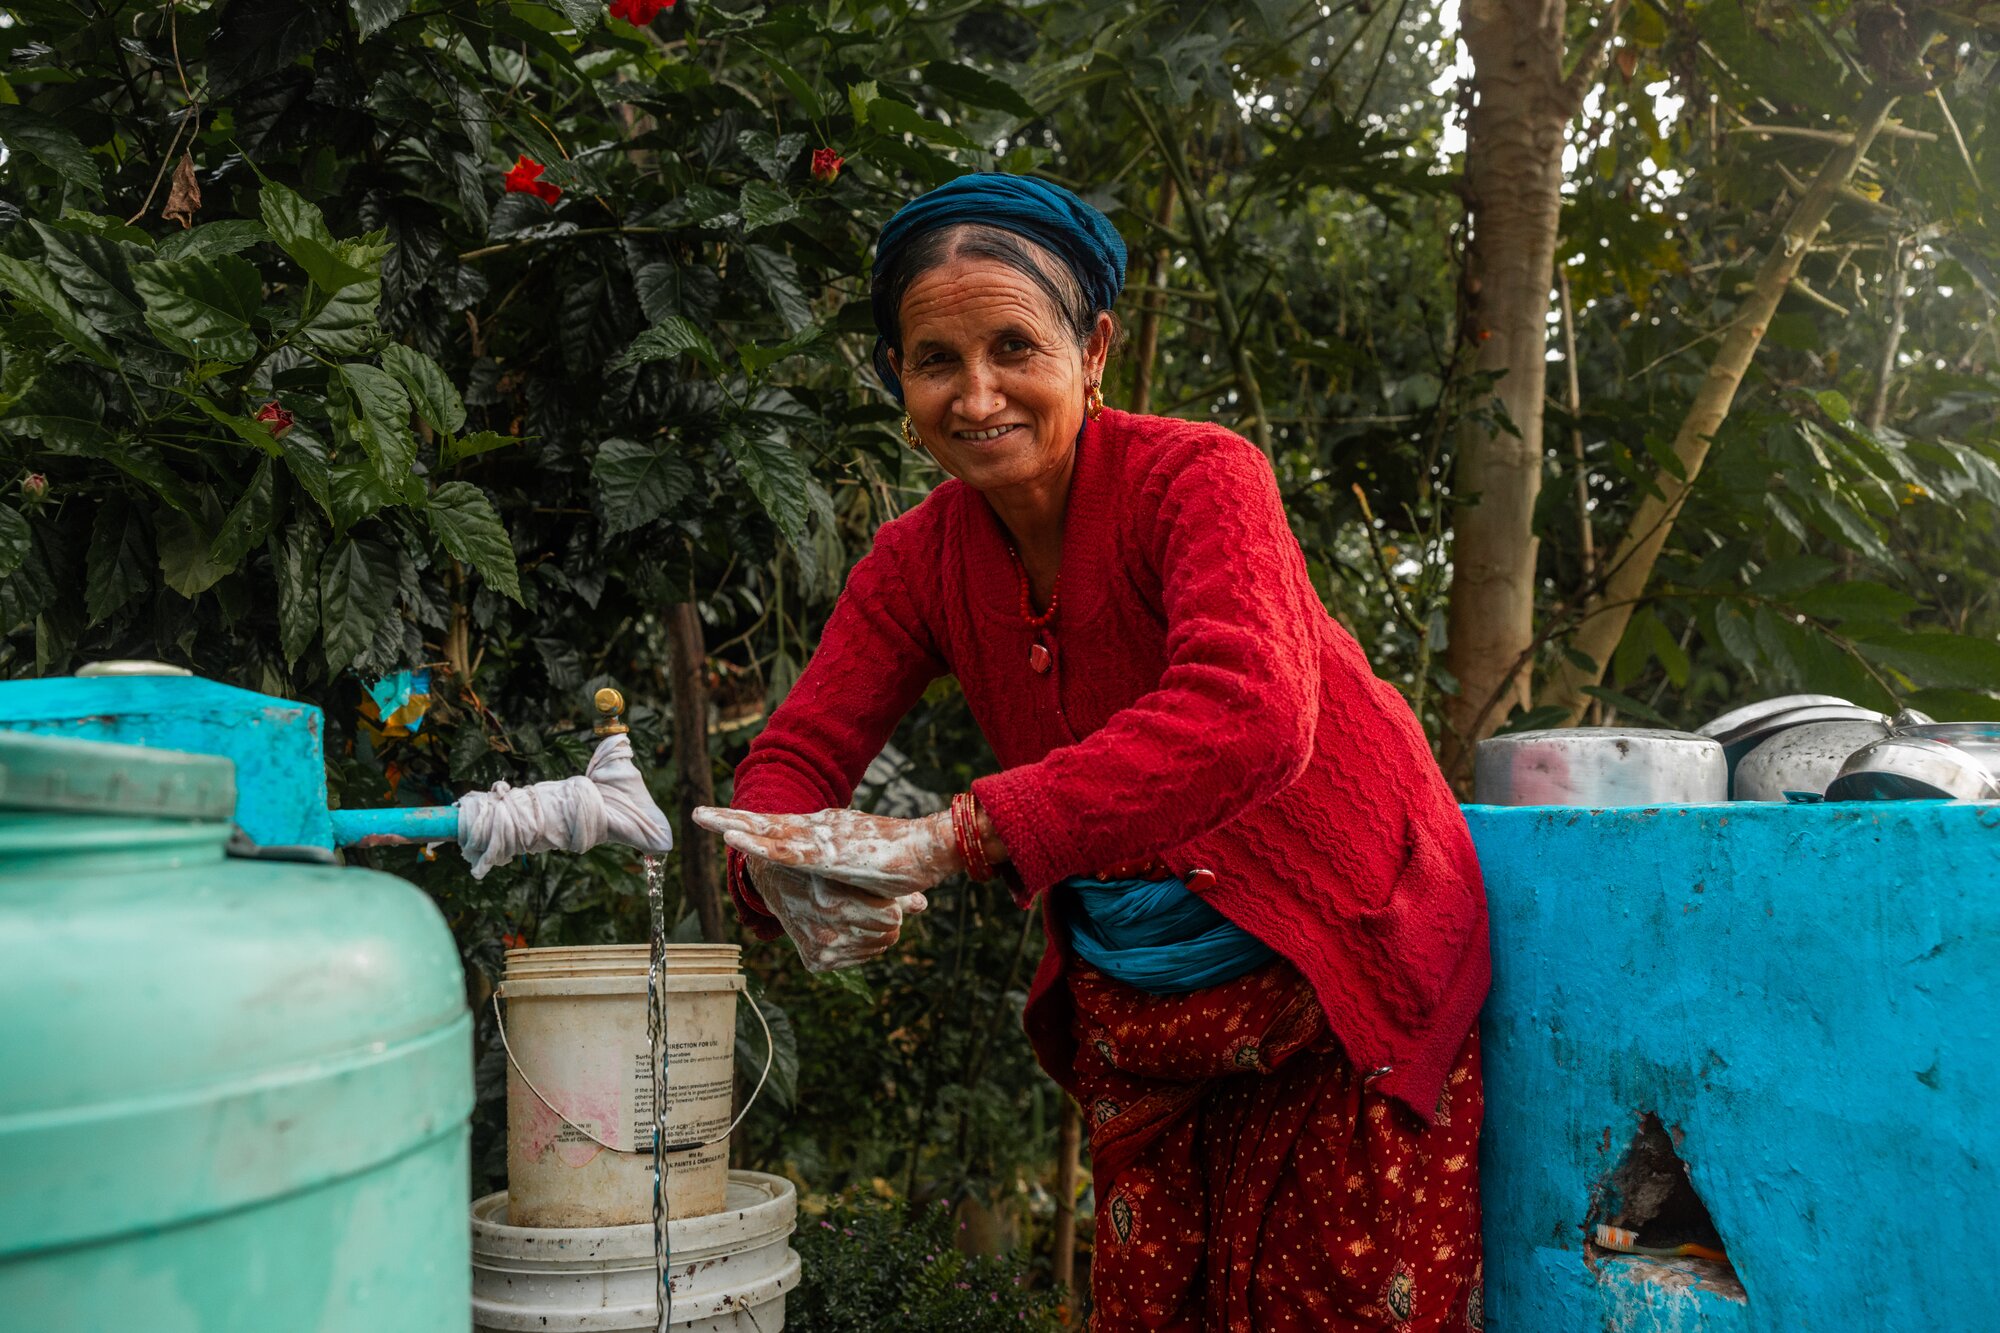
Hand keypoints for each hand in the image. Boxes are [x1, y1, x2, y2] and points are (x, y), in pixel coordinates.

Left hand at [692, 806, 964, 898]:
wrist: (933, 848)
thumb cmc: (912, 861)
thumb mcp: (878, 875)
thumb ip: (866, 881)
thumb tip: (870, 893)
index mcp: (830, 833)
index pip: (784, 828)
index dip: (754, 825)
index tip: (727, 824)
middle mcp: (821, 828)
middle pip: (767, 822)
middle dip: (732, 819)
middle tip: (700, 815)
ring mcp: (822, 838)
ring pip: (769, 830)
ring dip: (735, 825)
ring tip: (704, 819)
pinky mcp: (828, 852)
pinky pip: (785, 849)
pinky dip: (758, 843)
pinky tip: (735, 838)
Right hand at [744, 856, 923, 972]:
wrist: (774, 877)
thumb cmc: (821, 863)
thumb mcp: (850, 863)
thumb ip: (887, 884)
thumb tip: (922, 904)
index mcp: (833, 899)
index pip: (891, 920)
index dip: (892, 907)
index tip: (883, 896)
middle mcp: (824, 928)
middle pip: (887, 936)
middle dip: (887, 921)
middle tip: (872, 905)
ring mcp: (819, 948)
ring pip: (876, 948)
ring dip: (874, 933)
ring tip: (855, 912)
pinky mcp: (815, 962)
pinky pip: (859, 958)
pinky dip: (858, 944)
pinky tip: (842, 926)